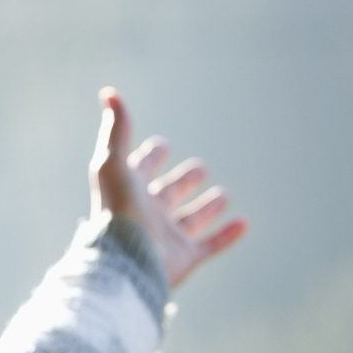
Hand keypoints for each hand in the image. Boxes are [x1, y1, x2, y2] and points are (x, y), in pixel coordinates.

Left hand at [89, 85, 247, 290]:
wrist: (127, 259)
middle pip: (169, 193)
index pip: (141, 168)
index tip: (162, 146)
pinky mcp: (185, 258)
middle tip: (199, 168)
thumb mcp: (114, 162)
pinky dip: (227, 235)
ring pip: (190, 220)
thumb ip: (117, 129)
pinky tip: (243, 223)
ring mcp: (167, 237)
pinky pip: (210, 245)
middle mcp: (148, 213)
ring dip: (207, 208)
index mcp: (129, 190)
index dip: (150, 156)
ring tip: (223, 196)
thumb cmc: (118, 210)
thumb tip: (109, 92)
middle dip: (184, 180)